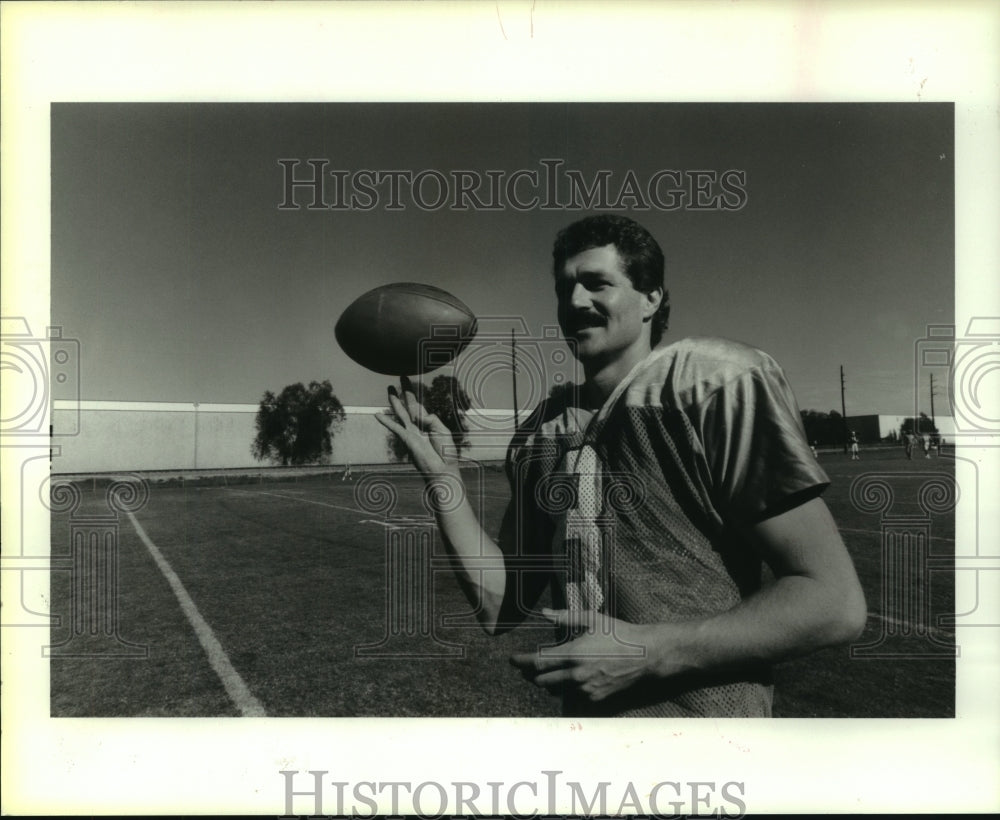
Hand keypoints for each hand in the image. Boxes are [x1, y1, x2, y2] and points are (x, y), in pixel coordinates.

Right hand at [375, 376, 458, 478]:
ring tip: (388, 389)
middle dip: (404, 390)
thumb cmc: (446, 451)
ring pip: (400, 412)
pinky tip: (377, 415)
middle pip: (409, 403)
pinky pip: (394, 427)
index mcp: (429, 421)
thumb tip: (417, 414)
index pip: (419, 403)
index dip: (413, 392)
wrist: (442, 468)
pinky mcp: (407, 438)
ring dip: (394, 401)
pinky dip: (385, 421)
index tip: (409, 380)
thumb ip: (431, 419)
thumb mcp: (443, 430)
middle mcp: (418, 424)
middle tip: (400, 378)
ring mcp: (411, 431)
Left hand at [509, 609, 658, 702]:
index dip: (521, 662)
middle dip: (532, 673)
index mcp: (572, 654)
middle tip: (528, 666)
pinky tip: (573, 678)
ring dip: (549, 682)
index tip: (512, 660)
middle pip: (541, 680)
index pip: (537, 662)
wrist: (645, 655)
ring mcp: (585, 689)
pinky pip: (573, 697)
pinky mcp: (595, 698)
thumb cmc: (618, 633)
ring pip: (555, 691)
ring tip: (549, 671)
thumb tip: (545, 613)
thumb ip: (565, 617)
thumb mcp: (592, 619)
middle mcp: (576, 675)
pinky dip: (568, 689)